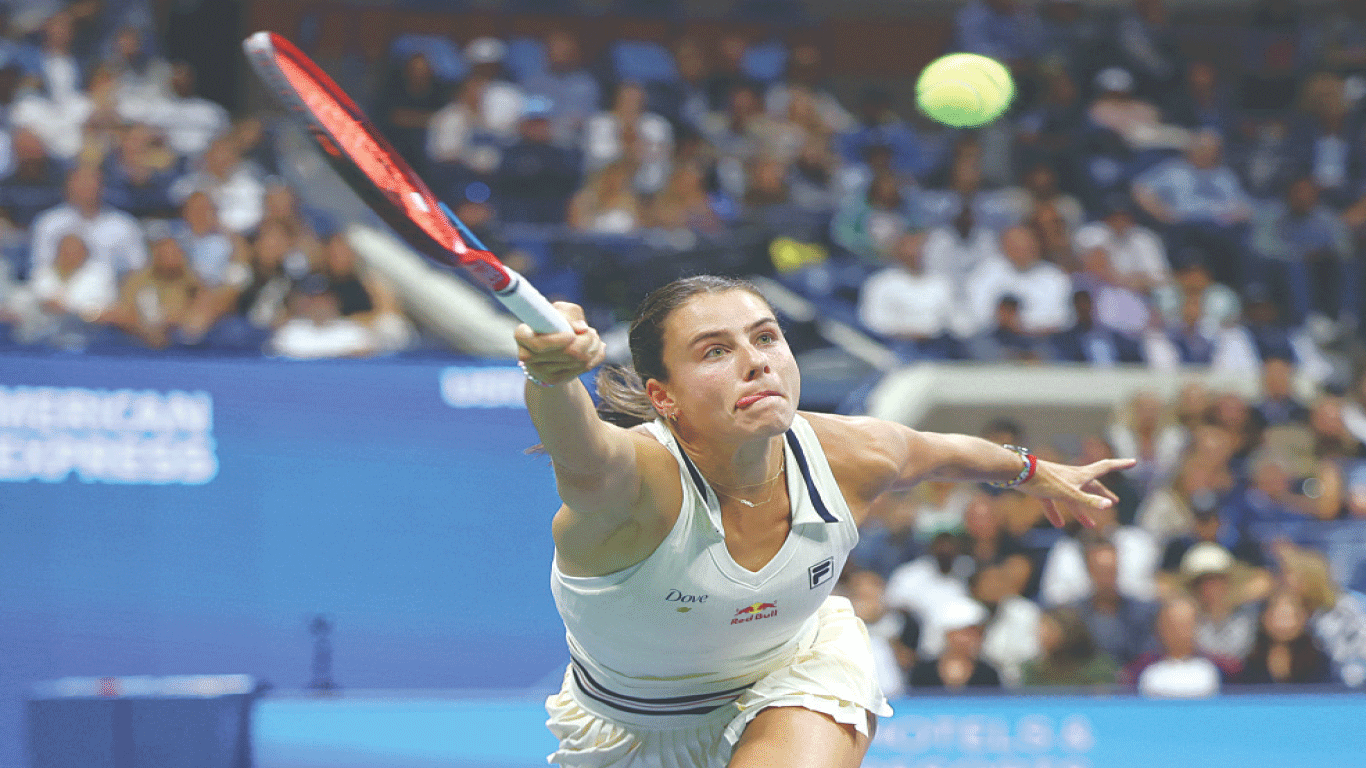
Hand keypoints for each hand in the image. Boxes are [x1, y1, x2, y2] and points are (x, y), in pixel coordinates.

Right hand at [514, 301, 605, 386]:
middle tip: (591, 332)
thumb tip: (582, 328)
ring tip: (594, 337)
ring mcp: (541, 371)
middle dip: (585, 340)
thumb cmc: (554, 323)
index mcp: (522, 335)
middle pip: (565, 353)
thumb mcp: (559, 311)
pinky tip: (596, 348)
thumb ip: (570, 314)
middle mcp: (527, 355)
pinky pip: (583, 368)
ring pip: (577, 361)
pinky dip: (595, 356)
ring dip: (592, 346)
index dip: (557, 341)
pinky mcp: (555, 380)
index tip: (571, 335)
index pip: (537, 344)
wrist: (551, 346)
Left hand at [1022, 457, 1136, 528]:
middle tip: (1114, 500)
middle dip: (1103, 494)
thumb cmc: (1043, 480)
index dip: (1120, 465)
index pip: (1105, 467)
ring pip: (1073, 498)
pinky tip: (1058, 525)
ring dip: (1082, 511)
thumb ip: (1087, 500)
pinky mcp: (1043, 488)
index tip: (1134, 462)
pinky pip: (1053, 502)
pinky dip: (1057, 513)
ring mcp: (1056, 483)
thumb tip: (1108, 505)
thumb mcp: (1068, 493)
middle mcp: (1071, 477)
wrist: (1016, 472)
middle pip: (1091, 486)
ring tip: (1090, 524)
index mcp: (1080, 475)